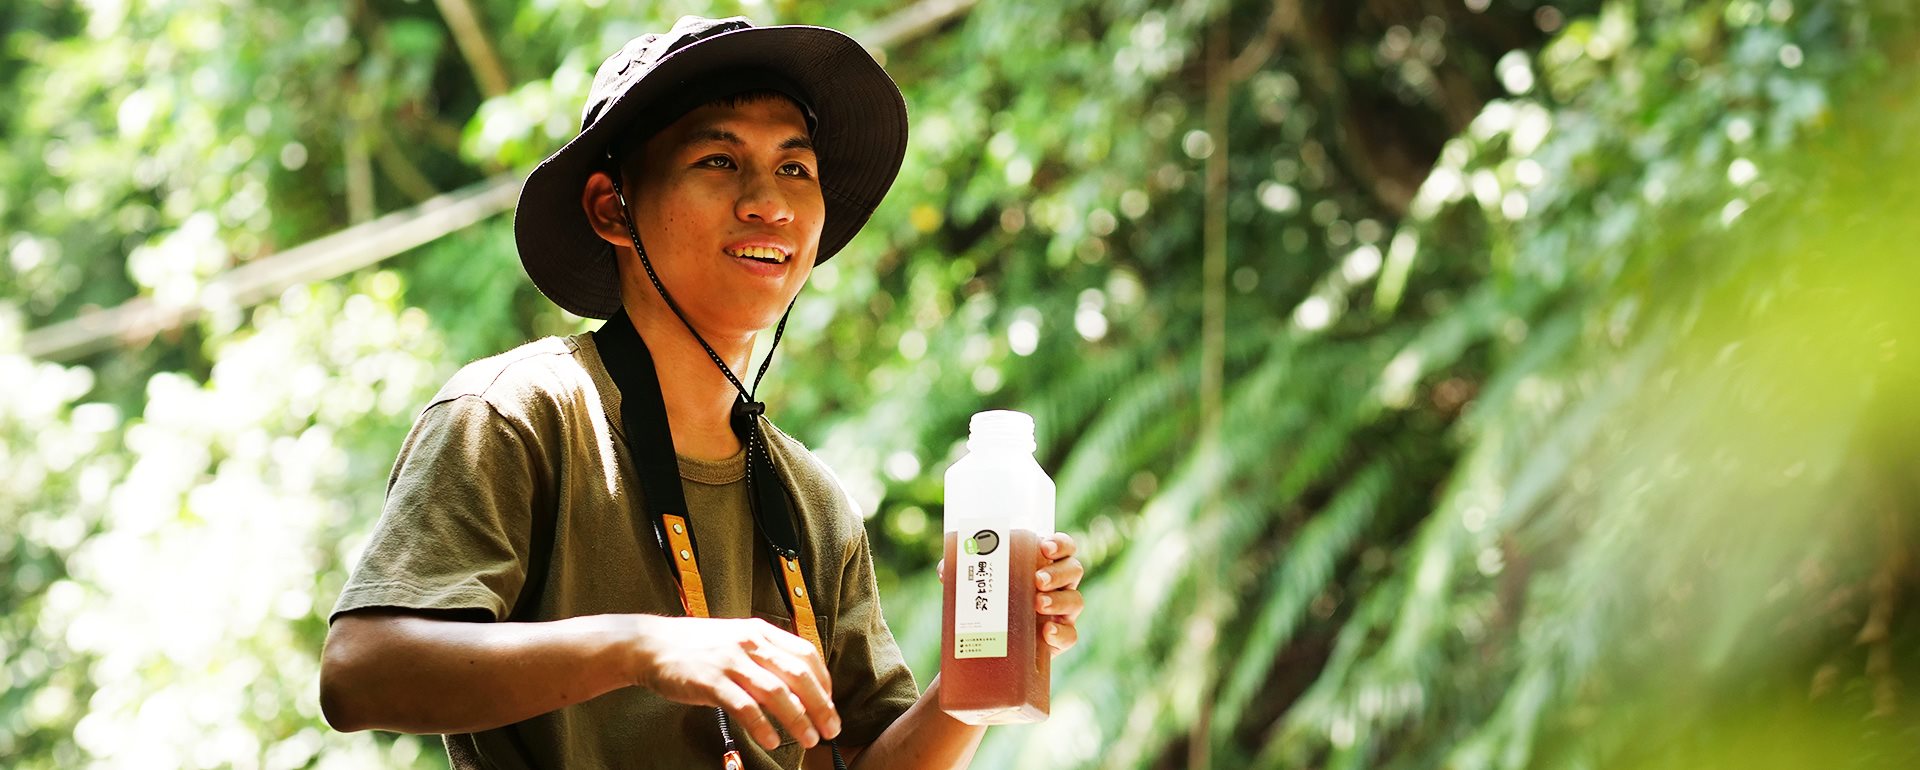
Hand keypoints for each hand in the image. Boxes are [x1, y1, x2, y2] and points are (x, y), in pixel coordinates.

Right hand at [626, 615, 839, 749]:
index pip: (806, 654)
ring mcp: (731, 661)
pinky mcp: (711, 681)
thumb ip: (764, 654)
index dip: (823, 682)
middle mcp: (750, 643)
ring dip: (799, 719)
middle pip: (798, 676)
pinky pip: (745, 706)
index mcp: (760, 632)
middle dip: (821, 705)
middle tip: (831, 729)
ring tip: (809, 739)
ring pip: (777, 693)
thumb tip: (795, 682)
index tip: (829, 704)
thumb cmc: (697, 647)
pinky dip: (763, 725)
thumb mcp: (736, 639)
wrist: (651, 645)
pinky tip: (772, 740)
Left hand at [937, 531, 1085, 657]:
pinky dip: (1061, 633)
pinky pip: (1070, 636)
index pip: (1063, 547)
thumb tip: (945, 569)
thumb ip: (962, 574)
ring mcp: (1062, 613)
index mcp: (1043, 564)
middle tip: (1036, 579)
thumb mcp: (975, 585)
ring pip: (1076, 601)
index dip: (1060, 543)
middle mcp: (1058, 586)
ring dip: (1059, 600)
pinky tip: (1046, 632)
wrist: (989, 649)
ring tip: (1039, 603)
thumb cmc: (988, 604)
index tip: (1044, 547)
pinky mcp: (1058, 640)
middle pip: (1073, 570)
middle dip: (1057, 572)